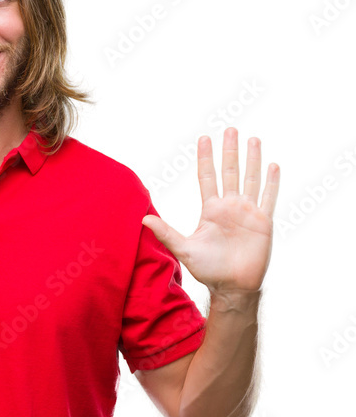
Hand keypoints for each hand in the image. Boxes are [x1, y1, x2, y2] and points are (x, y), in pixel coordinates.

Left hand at [141, 127, 279, 295]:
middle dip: (230, 151)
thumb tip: (143, 218)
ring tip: (253, 139)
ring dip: (252, 160)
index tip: (204, 138)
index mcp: (211, 210)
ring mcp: (247, 213)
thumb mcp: (184, 249)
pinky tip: (272, 166)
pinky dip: (271, 183)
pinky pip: (268, 198)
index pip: (207, 177)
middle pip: (230, 172)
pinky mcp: (263, 222)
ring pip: (250, 179)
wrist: (232, 287)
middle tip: (230, 129)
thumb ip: (166, 232)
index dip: (205, 158)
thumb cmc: (208, 270)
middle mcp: (230, 207)